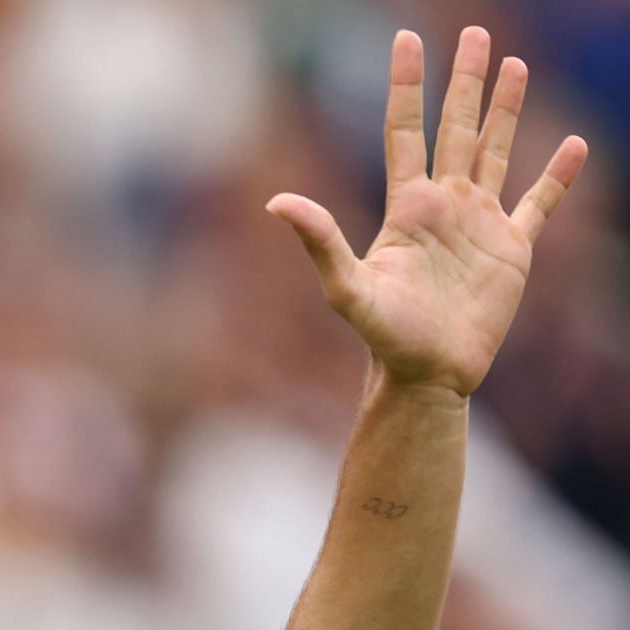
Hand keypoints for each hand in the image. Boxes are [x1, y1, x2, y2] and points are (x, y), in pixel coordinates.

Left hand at [267, 28, 586, 397]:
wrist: (428, 374)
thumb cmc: (384, 336)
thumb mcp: (348, 288)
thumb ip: (320, 242)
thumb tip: (277, 203)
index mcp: (408, 206)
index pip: (406, 130)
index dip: (407, 86)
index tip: (406, 40)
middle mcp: (445, 205)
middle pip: (457, 128)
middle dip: (464, 81)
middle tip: (473, 33)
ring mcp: (480, 224)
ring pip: (497, 150)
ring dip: (507, 109)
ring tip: (513, 65)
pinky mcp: (512, 249)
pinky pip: (539, 203)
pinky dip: (557, 175)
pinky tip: (572, 146)